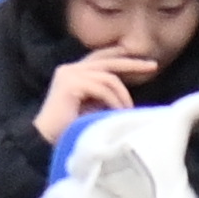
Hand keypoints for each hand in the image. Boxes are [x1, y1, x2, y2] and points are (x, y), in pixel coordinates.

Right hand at [34, 51, 152, 139]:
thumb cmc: (69, 128)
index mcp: (74, 72)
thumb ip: (104, 94)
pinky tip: (118, 112)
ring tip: (128, 111)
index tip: (143, 61)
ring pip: (108, 77)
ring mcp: (69, 74)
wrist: (45, 140)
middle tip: (153, 65)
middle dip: (132, 63)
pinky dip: (114, 101)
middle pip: (108, 60)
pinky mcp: (70, 84)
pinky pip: (102, 88)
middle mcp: (70, 68)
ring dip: (122, 95)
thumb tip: (127, 93)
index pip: (101, 57)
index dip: (122, 56)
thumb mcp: (92, 106)